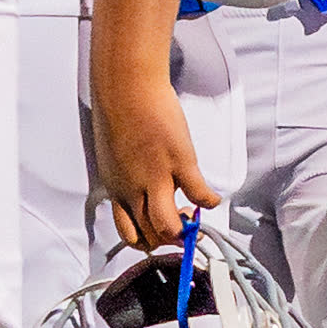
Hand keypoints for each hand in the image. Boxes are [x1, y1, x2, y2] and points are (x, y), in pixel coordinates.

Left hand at [96, 75, 218, 250]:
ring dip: (185, 230)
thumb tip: (138, 186)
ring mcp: (156, 177)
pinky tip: (213, 198)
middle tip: (184, 227)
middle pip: (151, 236)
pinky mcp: (178, 161)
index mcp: (116, 189)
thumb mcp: (113, 155)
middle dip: (170, 239)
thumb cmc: (118, 113)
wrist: (126, 86)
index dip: (148, 241)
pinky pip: (199, 194)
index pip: (129, 234)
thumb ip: (125, 176)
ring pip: (169, 227)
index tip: (161, 234)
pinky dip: (210, 201)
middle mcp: (133, 190)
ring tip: (195, 217)